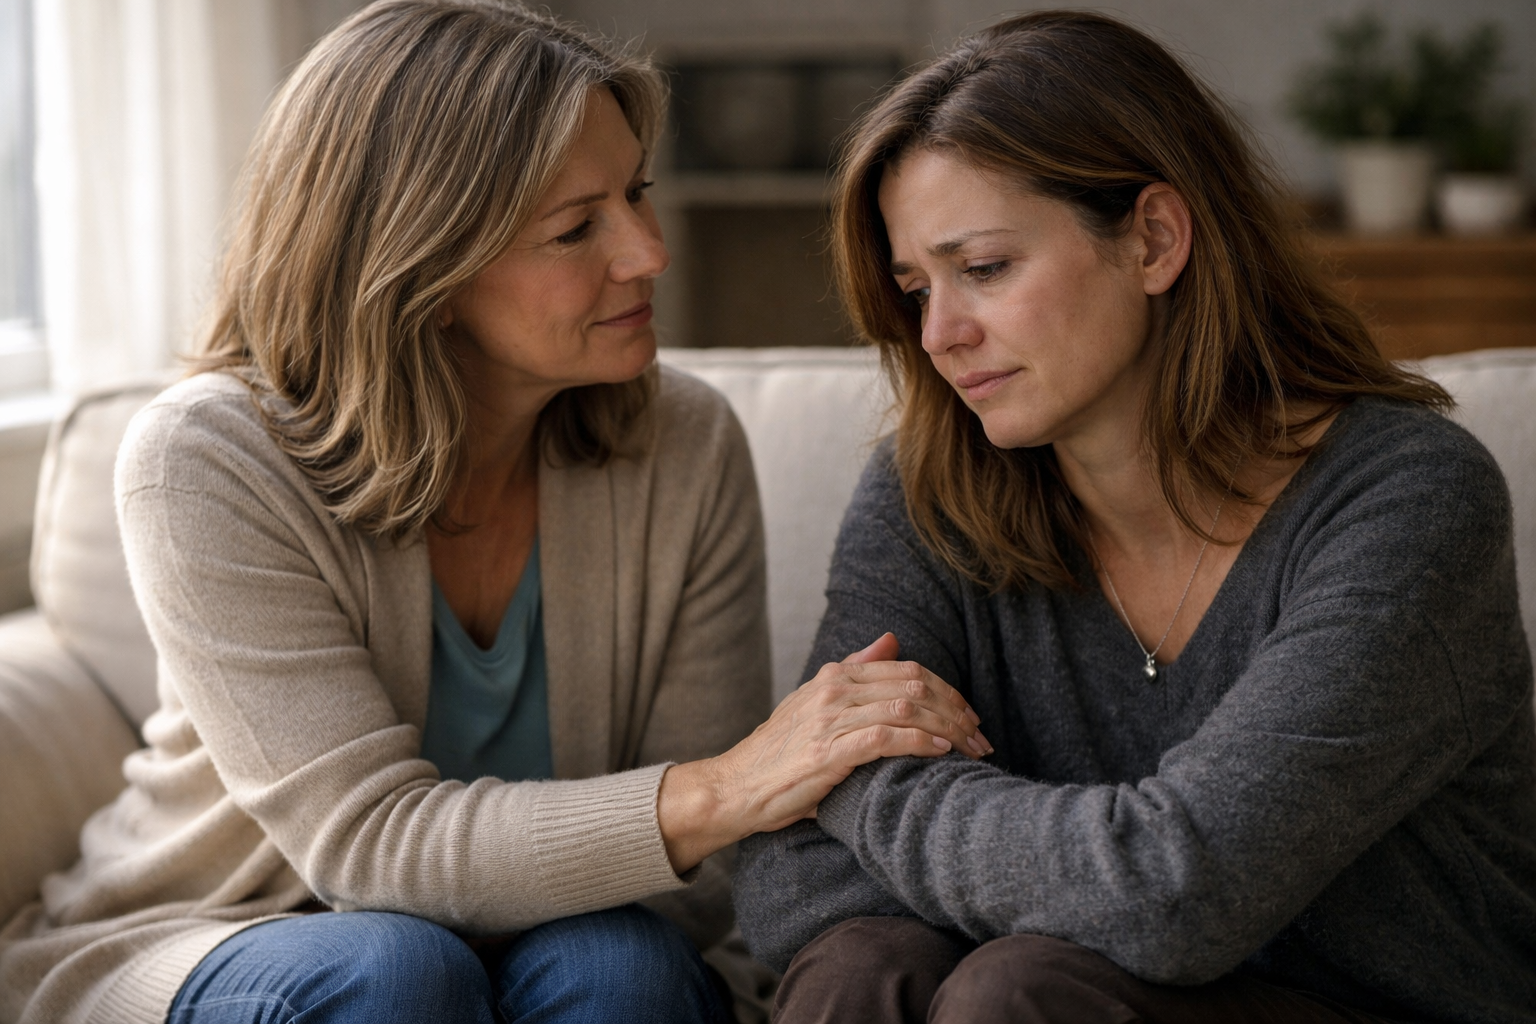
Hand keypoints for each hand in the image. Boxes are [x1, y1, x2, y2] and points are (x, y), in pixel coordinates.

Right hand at [657, 633, 991, 872]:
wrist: (734, 787)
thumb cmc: (779, 753)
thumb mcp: (814, 702)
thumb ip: (854, 670)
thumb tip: (891, 639)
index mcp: (834, 675)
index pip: (908, 669)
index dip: (947, 689)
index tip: (969, 715)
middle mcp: (834, 689)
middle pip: (915, 685)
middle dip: (956, 709)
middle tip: (980, 736)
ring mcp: (831, 719)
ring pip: (908, 708)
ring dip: (949, 728)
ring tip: (971, 747)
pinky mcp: (830, 751)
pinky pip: (888, 738)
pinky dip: (922, 741)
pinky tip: (943, 752)